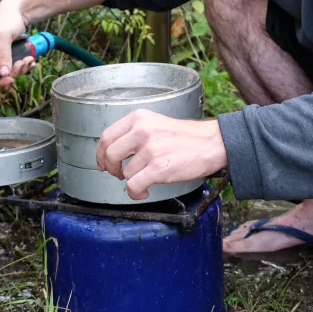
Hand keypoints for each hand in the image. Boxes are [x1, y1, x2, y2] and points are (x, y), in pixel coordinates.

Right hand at [0, 0, 35, 86]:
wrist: (18, 11)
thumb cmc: (6, 18)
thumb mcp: (3, 35)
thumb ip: (3, 54)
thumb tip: (4, 73)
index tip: (10, 79)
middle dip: (13, 71)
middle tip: (24, 63)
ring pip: (7, 71)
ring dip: (20, 68)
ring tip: (29, 59)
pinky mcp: (5, 56)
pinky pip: (13, 66)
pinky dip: (23, 65)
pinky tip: (30, 60)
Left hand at [96, 110, 227, 199]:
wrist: (211, 143)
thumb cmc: (186, 136)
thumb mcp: (156, 123)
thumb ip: (135, 133)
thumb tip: (114, 152)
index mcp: (139, 118)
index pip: (106, 136)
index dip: (100, 154)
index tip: (102, 163)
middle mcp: (142, 131)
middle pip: (109, 154)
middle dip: (111, 169)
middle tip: (119, 174)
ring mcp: (150, 149)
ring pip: (125, 173)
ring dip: (131, 181)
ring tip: (144, 180)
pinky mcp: (158, 168)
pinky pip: (133, 186)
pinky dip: (135, 193)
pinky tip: (144, 191)